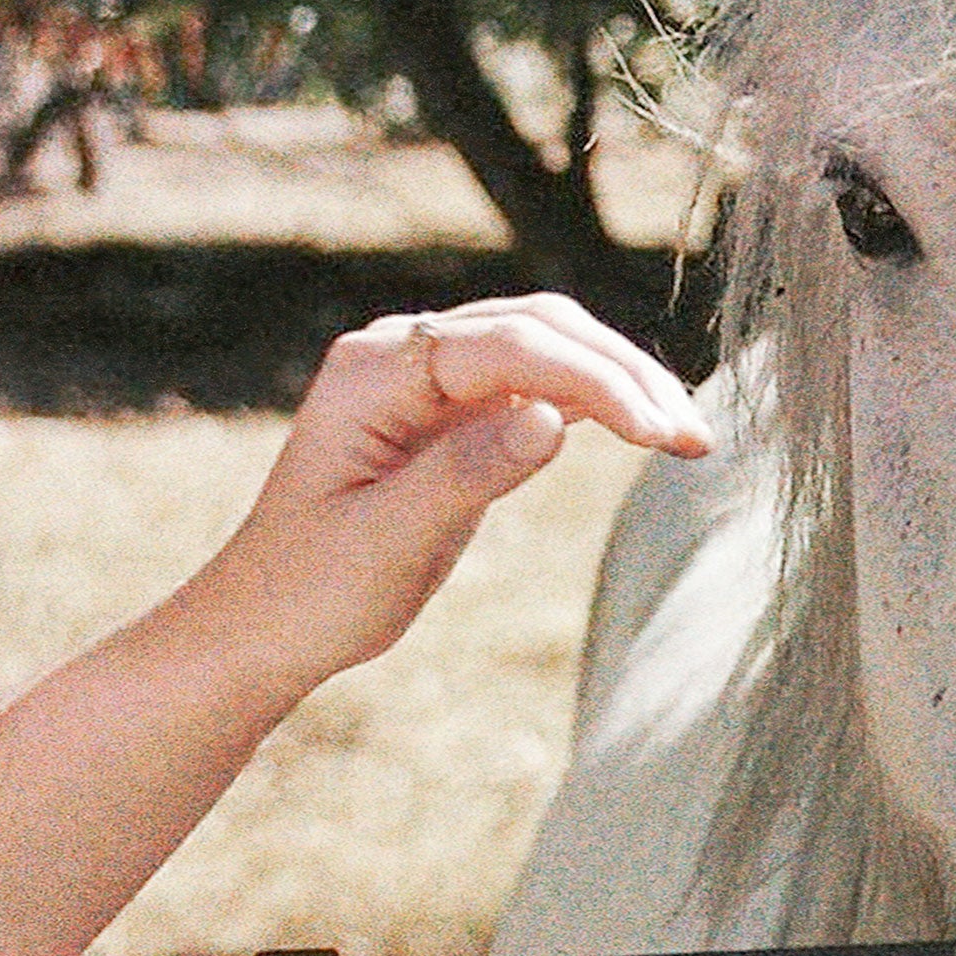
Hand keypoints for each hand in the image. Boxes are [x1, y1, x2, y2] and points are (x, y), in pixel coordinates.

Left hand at [199, 294, 713, 690]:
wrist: (264, 628)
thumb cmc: (311, 592)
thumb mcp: (388, 542)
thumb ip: (469, 471)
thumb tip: (554, 417)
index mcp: (373, 371)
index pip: (508, 346)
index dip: (594, 379)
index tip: (658, 433)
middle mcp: (401, 356)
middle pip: (539, 328)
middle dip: (624, 373)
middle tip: (692, 435)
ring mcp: (429, 380)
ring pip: (549, 347)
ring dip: (621, 383)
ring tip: (686, 436)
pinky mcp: (455, 412)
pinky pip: (540, 384)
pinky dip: (598, 404)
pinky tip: (646, 432)